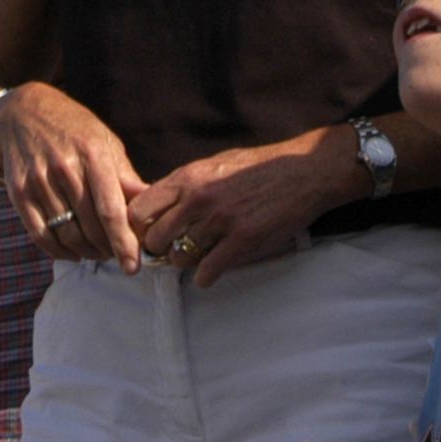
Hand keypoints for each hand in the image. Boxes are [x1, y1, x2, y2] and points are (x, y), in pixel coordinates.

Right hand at [0, 83, 148, 273]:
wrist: (23, 113)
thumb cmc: (74, 130)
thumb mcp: (104, 142)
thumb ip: (125, 177)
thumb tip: (152, 206)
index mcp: (92, 153)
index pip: (110, 209)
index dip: (123, 242)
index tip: (133, 266)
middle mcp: (64, 167)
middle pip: (90, 227)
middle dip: (107, 249)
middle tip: (116, 254)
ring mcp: (38, 180)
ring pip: (66, 235)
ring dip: (86, 252)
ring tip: (97, 252)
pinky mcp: (18, 192)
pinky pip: (40, 236)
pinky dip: (59, 252)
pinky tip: (72, 251)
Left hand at [128, 127, 360, 286]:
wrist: (301, 172)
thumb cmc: (257, 167)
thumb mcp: (213, 164)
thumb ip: (185, 184)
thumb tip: (156, 202)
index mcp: (188, 177)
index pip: (140, 208)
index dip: (140, 226)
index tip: (149, 232)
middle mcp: (198, 198)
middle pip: (155, 238)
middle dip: (160, 249)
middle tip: (172, 250)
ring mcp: (220, 220)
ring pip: (179, 258)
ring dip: (185, 263)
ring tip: (197, 257)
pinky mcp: (242, 241)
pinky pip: (206, 272)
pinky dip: (205, 276)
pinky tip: (212, 269)